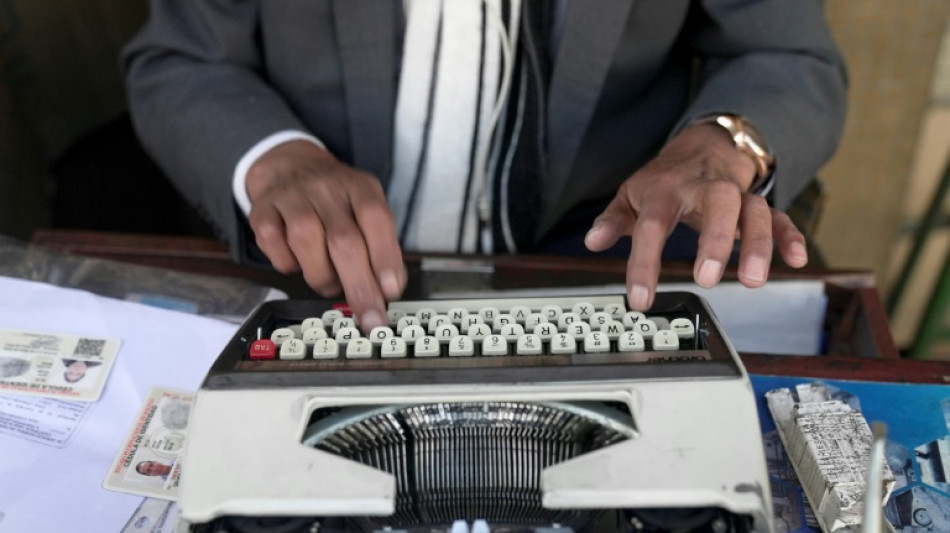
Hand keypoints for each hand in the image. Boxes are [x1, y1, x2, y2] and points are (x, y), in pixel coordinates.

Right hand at [245, 140, 405, 329]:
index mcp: (359, 187)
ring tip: (330, 283)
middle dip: (358, 285)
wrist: (289, 167)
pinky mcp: (262, 211)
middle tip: (369, 316)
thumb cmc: (335, 202)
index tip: (390, 292)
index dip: (384, 257)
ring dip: (322, 275)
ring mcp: (291, 197)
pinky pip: (273, 245)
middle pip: (343, 239)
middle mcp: (326, 188)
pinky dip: (287, 264)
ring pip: (306, 241)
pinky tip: (298, 262)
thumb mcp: (365, 212)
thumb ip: (380, 247)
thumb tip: (388, 289)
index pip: (376, 219)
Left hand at [583, 123, 807, 309]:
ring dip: (757, 243)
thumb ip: (612, 220)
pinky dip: (789, 236)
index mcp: (665, 191)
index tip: (639, 299)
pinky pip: (779, 217)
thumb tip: (593, 241)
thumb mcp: (631, 195)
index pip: (652, 226)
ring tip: (753, 280)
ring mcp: (735, 195)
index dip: (644, 263)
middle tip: (707, 279)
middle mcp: (704, 189)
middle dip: (714, 240)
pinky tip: (796, 259)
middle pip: (717, 204)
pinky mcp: (757, 205)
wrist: (702, 147)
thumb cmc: (663, 181)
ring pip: (753, 210)